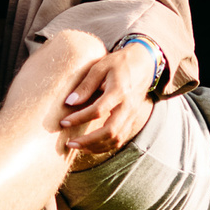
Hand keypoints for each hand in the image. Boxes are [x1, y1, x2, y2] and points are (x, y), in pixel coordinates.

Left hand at [58, 45, 156, 160]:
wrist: (145, 63)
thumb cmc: (120, 63)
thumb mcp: (101, 67)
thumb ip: (86, 85)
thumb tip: (69, 102)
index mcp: (119, 91)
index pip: (98, 110)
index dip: (80, 118)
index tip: (64, 122)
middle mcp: (127, 106)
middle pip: (110, 131)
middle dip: (89, 141)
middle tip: (70, 143)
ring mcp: (132, 115)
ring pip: (116, 139)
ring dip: (96, 147)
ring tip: (79, 146)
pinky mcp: (132, 120)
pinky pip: (120, 139)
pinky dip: (106, 146)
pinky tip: (92, 145)